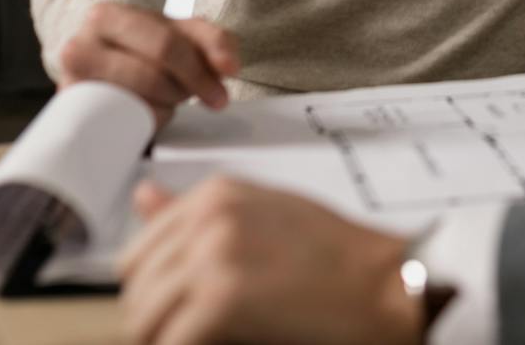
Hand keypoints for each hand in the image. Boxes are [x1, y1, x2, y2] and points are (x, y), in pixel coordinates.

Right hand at [56, 1, 240, 126]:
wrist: (99, 61)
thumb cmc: (143, 46)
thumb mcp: (181, 31)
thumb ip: (215, 41)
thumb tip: (229, 67)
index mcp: (106, 15)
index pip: (165, 45)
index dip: (198, 72)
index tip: (221, 95)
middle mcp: (78, 46)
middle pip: (151, 77)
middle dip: (182, 90)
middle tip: (191, 95)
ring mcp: (69, 84)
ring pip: (138, 105)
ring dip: (165, 108)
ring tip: (167, 98)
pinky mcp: (72, 116)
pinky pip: (121, 128)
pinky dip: (145, 124)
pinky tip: (148, 113)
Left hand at [121, 178, 422, 344]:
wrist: (388, 283)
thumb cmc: (340, 256)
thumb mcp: (264, 215)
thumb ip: (198, 212)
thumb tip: (144, 195)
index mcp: (217, 195)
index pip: (139, 252)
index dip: (155, 290)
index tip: (178, 309)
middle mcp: (208, 218)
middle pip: (136, 287)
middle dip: (156, 318)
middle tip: (195, 331)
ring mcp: (213, 257)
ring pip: (143, 319)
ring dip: (167, 338)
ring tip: (211, 338)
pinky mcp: (220, 300)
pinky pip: (170, 342)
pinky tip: (224, 344)